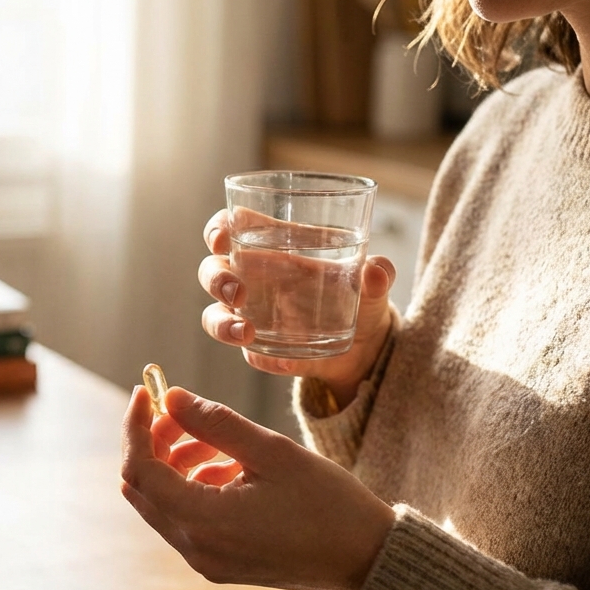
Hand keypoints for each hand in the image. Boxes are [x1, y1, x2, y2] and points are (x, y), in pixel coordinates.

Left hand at [119, 383, 394, 589]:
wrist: (367, 559)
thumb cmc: (329, 504)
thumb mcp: (272, 452)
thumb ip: (215, 423)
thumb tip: (170, 397)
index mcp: (203, 522)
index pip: (141, 470)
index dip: (136, 426)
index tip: (146, 390)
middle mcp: (195, 548)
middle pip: (143, 489)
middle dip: (154, 443)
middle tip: (182, 410)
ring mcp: (206, 561)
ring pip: (164, 503)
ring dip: (176, 463)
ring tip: (218, 439)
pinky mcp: (221, 563)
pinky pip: (186, 520)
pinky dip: (194, 486)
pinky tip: (231, 467)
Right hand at [198, 208, 397, 406]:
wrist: (367, 344)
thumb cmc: (361, 295)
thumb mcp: (373, 283)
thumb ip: (378, 274)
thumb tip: (377, 271)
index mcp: (273, 247)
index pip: (230, 227)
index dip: (218, 228)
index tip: (221, 237)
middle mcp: (253, 279)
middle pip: (212, 270)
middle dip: (215, 278)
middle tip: (236, 292)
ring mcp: (253, 316)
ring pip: (214, 315)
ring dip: (222, 323)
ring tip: (246, 332)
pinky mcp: (263, 350)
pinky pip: (251, 354)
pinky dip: (262, 358)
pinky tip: (283, 362)